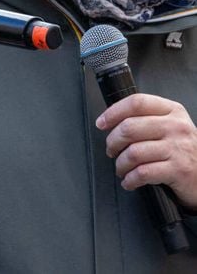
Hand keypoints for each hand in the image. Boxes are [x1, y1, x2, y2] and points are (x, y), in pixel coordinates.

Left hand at [96, 93, 196, 208]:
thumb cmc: (182, 149)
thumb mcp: (170, 126)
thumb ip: (146, 118)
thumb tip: (111, 119)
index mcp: (171, 110)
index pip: (136, 102)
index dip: (113, 112)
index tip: (101, 123)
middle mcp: (176, 126)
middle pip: (130, 127)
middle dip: (113, 141)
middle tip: (111, 150)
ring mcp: (178, 148)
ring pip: (134, 152)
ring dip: (120, 163)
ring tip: (121, 168)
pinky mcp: (179, 170)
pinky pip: (143, 173)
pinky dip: (130, 179)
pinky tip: (129, 181)